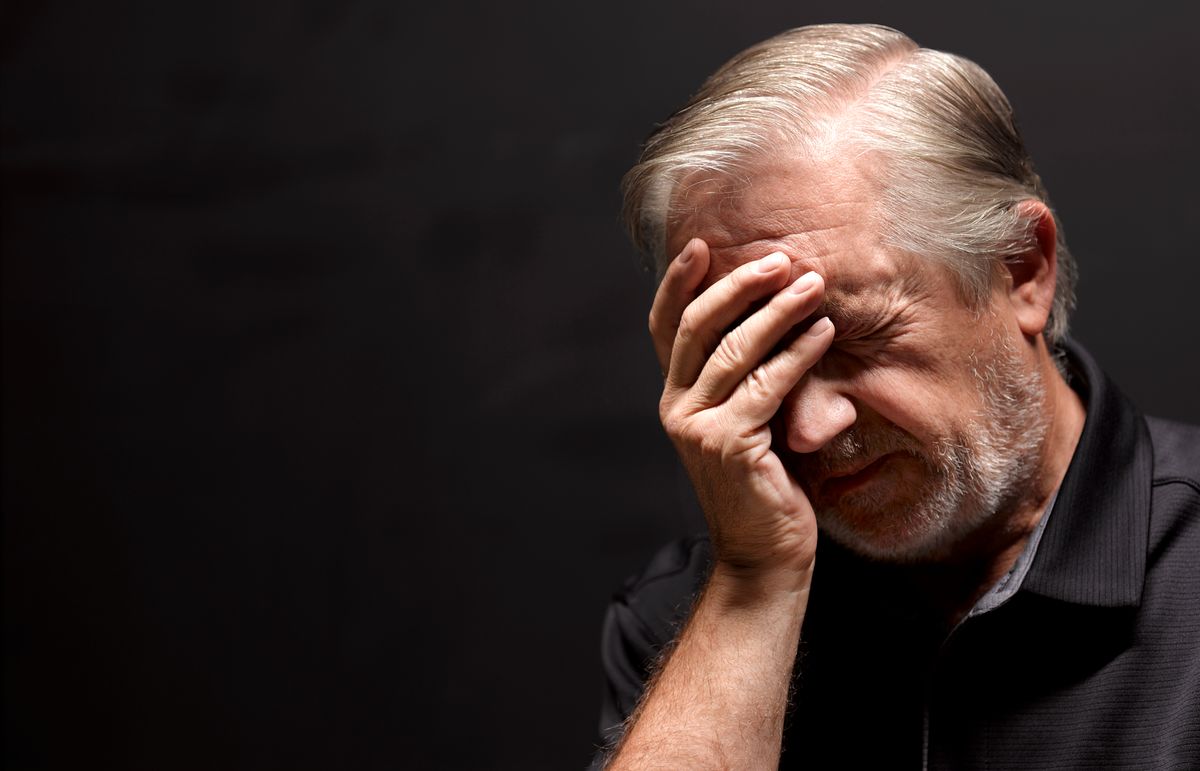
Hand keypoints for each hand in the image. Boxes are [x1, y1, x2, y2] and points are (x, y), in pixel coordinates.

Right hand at [650, 238, 833, 585]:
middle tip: (780, 258)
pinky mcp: (728, 446)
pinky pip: (766, 385)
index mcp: (676, 399)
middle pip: (697, 327)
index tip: (702, 244)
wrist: (765, 556)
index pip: (666, 329)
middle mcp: (677, 408)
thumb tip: (772, 317)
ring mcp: (698, 427)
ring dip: (776, 311)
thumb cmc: (765, 487)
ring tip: (812, 284)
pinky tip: (823, 332)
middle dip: (738, 285)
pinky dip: (797, 353)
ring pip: (733, 350)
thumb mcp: (747, 423)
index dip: (677, 284)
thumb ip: (745, 380)